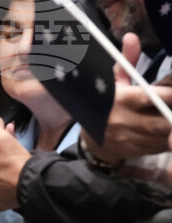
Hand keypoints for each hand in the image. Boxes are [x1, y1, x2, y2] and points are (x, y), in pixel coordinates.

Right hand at [88, 33, 171, 162]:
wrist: (92, 141)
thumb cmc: (107, 105)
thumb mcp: (113, 82)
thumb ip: (126, 61)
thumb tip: (132, 37)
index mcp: (121, 100)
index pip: (152, 97)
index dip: (169, 96)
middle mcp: (123, 121)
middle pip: (161, 121)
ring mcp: (129, 139)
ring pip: (162, 136)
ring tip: (171, 116)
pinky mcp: (135, 151)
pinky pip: (159, 147)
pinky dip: (168, 140)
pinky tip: (169, 132)